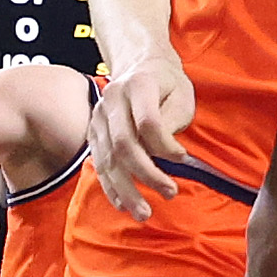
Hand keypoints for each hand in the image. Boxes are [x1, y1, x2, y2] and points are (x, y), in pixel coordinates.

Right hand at [89, 55, 196, 219]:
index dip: (166, 145)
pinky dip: (110, 187)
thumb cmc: (166, 82)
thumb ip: (172, 122)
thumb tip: (166, 155)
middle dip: (147, 174)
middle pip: (124, 144)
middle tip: (169, 193)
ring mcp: (98, 117)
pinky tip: (122, 204)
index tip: (183, 159)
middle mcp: (113, 100)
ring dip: (126, 190)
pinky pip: (99, 163)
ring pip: (108, 159)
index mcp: (138, 85)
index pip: (148, 122)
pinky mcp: (93, 132)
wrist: (138, 64)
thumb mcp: (181, 93)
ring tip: (143, 212)